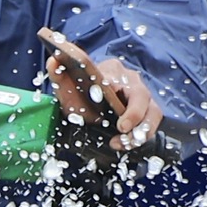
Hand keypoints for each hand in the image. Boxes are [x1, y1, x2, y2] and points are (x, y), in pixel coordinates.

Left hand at [37, 28, 162, 151]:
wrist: (86, 102)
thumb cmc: (79, 93)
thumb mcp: (66, 87)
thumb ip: (59, 75)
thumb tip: (53, 62)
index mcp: (112, 69)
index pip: (121, 79)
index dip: (120, 97)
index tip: (119, 119)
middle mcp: (131, 80)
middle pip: (142, 96)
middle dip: (135, 115)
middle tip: (123, 130)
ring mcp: (142, 95)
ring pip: (152, 111)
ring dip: (142, 130)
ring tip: (123, 143)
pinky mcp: (147, 110)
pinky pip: (151, 123)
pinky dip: (141, 135)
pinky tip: (125, 144)